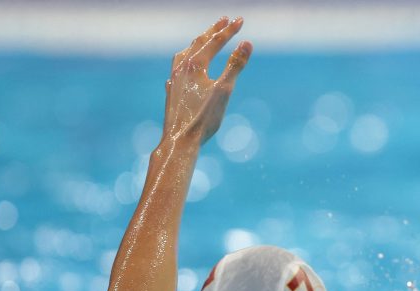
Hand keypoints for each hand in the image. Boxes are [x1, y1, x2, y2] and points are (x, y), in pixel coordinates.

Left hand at [162, 17, 251, 144]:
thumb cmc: (204, 118)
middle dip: (213, 31)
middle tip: (224, 21)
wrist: (180, 140)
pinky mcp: (172, 91)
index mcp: (194, 64)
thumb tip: (247, 43)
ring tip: (204, 39)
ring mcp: (174, 79)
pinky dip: (187, 59)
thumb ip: (235, 65)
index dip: (229, 30)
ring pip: (185, 54)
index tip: (241, 21)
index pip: (214, 42)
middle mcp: (181, 68)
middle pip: (198, 43)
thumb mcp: (224, 90)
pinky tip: (185, 67)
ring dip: (197, 43)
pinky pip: (178, 67)